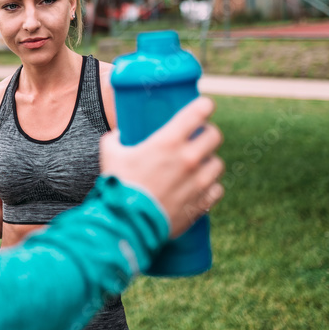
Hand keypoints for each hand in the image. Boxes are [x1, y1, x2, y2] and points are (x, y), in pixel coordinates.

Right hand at [99, 97, 223, 238]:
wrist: (128, 223)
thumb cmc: (119, 185)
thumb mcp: (110, 154)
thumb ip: (114, 140)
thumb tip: (119, 135)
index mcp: (168, 141)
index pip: (198, 112)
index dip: (204, 106)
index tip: (204, 106)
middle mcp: (188, 159)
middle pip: (215, 135)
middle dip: (208, 133)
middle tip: (199, 137)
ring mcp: (198, 182)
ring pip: (217, 163)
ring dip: (209, 162)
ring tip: (198, 166)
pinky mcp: (201, 203)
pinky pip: (217, 189)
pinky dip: (210, 187)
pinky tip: (200, 187)